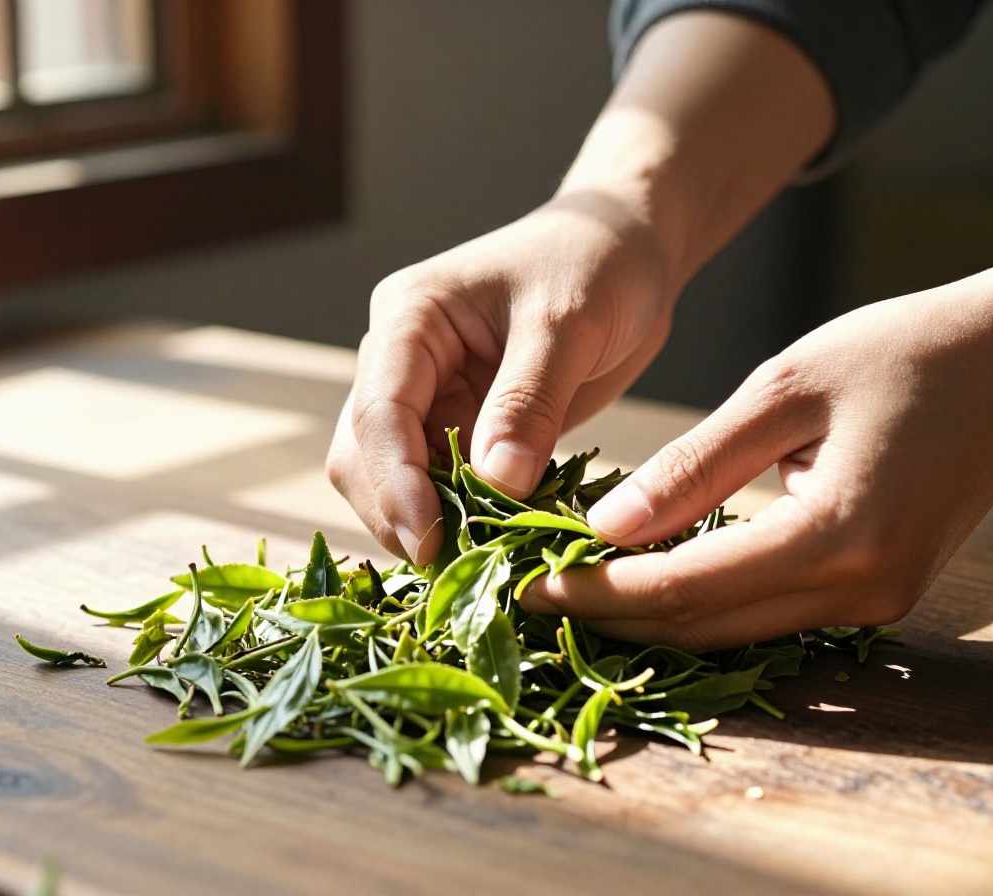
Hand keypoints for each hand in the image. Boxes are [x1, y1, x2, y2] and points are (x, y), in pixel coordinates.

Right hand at [327, 191, 676, 564]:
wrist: (628, 247)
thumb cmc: (598, 262)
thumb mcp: (567, 325)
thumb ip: (529, 402)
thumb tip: (495, 484)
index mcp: (409, 318)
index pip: (378, 414)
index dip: (396, 485)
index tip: (432, 541)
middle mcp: (400, 360)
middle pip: (364, 455)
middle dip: (399, 514)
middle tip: (456, 569)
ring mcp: (425, 396)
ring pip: (391, 479)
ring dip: (425, 523)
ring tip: (477, 563)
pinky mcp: (459, 426)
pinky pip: (440, 485)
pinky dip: (459, 518)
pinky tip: (493, 545)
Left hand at [520, 282, 992, 650]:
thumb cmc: (901, 351)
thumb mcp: (783, 389)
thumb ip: (694, 466)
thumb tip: (604, 528)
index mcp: (836, 536)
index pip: (683, 589)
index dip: (594, 592)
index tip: (521, 581)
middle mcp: (861, 591)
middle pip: (705, 627)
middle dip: (610, 615)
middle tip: (525, 592)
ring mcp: (879, 604)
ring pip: (736, 631)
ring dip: (653, 615)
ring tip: (568, 584)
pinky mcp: (882, 595)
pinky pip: (772, 613)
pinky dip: (706, 600)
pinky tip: (647, 573)